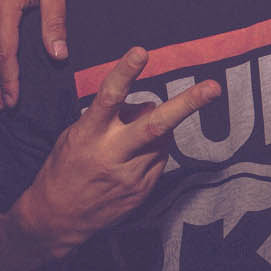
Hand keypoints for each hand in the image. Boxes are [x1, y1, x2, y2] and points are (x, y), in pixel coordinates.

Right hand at [11, 47, 220, 258]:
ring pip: (162, 140)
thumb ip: (112, 118)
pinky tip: (133, 157)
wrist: (57, 219)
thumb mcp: (76, 135)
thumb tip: (148, 105)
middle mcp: (112, 155)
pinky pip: (159, 159)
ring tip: (131, 136)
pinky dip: (153, 150)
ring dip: (157, 128)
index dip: (126, 72)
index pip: (109, 98)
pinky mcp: (142, 192)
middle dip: (188, 104)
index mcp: (88, 135)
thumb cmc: (64, 168)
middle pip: (156, 125)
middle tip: (213, 87)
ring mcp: (131, 176)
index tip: (141, 51)